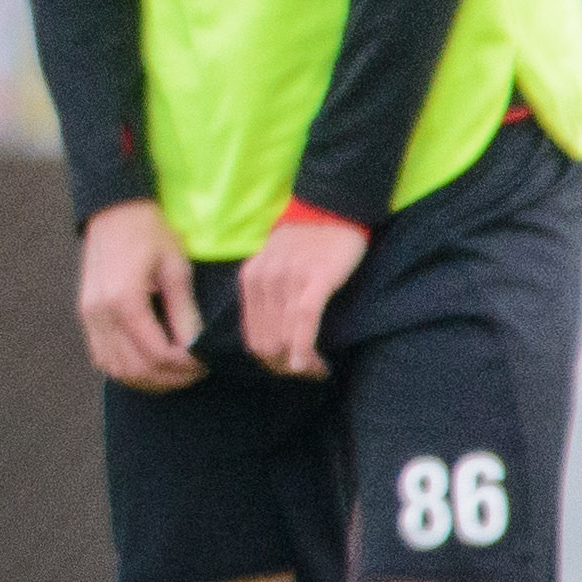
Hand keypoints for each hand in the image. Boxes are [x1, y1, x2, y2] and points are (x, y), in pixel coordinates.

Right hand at [74, 200, 205, 391]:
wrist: (114, 212)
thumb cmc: (151, 233)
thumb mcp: (176, 267)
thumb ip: (183, 311)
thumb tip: (195, 347)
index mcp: (124, 300)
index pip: (156, 353)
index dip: (183, 366)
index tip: (204, 362)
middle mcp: (99, 313)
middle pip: (134, 368)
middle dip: (168, 378)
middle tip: (195, 372)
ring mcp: (88, 317)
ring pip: (115, 369)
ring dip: (147, 379)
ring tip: (175, 373)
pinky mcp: (85, 316)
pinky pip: (102, 357)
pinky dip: (126, 369)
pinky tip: (149, 364)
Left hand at [238, 207, 368, 379]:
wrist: (332, 209)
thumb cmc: (306, 243)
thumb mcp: (274, 267)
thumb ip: (267, 297)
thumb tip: (270, 338)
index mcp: (250, 281)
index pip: (252, 336)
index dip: (269, 362)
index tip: (290, 371)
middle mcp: (263, 282)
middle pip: (266, 343)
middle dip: (284, 367)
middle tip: (308, 372)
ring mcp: (287, 280)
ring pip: (284, 337)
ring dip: (299, 362)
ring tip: (316, 370)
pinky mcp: (315, 278)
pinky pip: (304, 320)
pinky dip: (305, 347)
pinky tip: (312, 363)